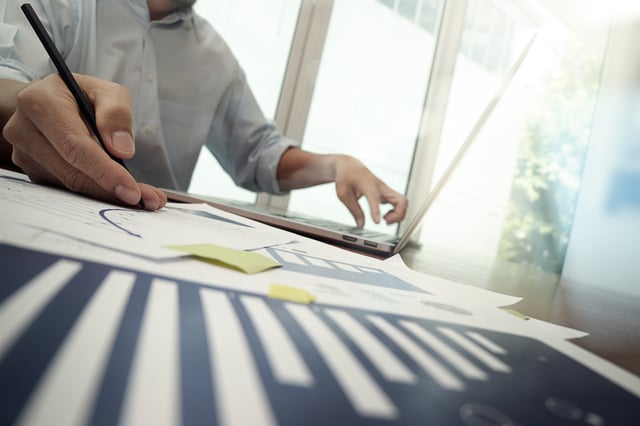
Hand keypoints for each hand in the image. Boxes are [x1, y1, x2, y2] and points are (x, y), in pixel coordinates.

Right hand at [2, 74, 165, 208]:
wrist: (48, 100)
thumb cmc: (80, 95)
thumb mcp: (106, 92)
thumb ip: (116, 114)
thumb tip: (122, 150)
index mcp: (39, 102)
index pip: (74, 146)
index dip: (104, 171)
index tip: (131, 190)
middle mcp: (24, 129)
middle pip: (72, 171)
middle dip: (112, 190)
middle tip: (149, 200)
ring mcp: (25, 153)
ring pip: (70, 185)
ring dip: (108, 195)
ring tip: (144, 197)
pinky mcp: (32, 170)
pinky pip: (66, 188)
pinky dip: (96, 193)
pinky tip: (121, 192)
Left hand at [333, 155, 407, 227]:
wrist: (350, 166)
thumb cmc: (346, 177)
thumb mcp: (343, 194)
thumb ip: (354, 210)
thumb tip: (361, 224)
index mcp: (368, 184)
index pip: (375, 197)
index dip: (376, 210)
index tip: (377, 221)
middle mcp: (381, 187)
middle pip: (401, 200)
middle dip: (398, 215)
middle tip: (385, 221)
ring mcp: (386, 190)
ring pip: (403, 202)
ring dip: (399, 215)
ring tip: (386, 219)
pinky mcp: (387, 193)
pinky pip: (399, 203)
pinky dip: (397, 212)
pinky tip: (386, 216)